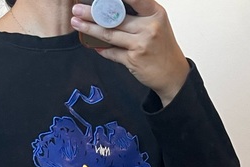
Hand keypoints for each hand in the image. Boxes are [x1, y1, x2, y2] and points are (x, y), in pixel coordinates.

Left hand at [71, 0, 189, 106]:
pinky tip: (92, 44)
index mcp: (155, 13)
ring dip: (90, 29)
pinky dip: (101, 49)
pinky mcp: (133, 60)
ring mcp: (141, 44)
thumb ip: (139, 15)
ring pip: (110, 34)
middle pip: (115, 17)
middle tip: (77, 9)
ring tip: (77, 24)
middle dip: (92, 13)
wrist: (172, 74)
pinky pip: (112, 52)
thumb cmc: (162, 48)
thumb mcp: (157, 24)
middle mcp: (149, 27)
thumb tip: (112, 8)